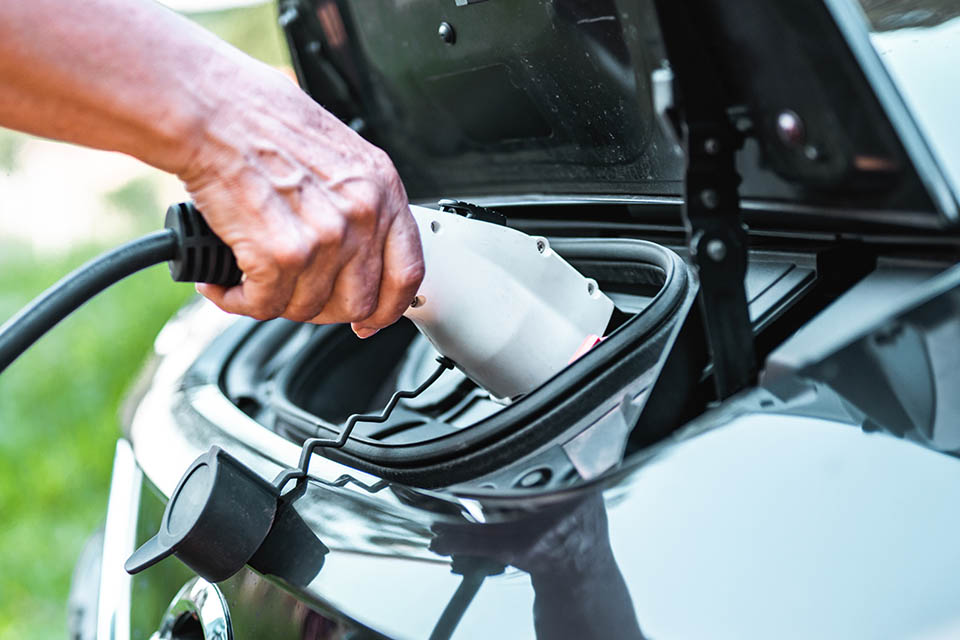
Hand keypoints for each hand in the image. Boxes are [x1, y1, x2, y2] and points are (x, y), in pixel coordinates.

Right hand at [176, 63, 422, 337]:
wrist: (207, 107)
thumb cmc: (258, 117)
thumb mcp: (335, 152)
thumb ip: (355, 200)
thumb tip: (355, 248)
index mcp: (381, 187)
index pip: (408, 271)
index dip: (387, 307)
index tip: (369, 319)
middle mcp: (361, 215)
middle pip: (357, 302)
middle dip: (320, 307)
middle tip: (290, 292)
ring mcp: (325, 238)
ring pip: (308, 308)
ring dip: (273, 301)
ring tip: (249, 277)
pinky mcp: (281, 256)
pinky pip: (265, 306)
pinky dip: (236, 300)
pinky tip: (224, 282)